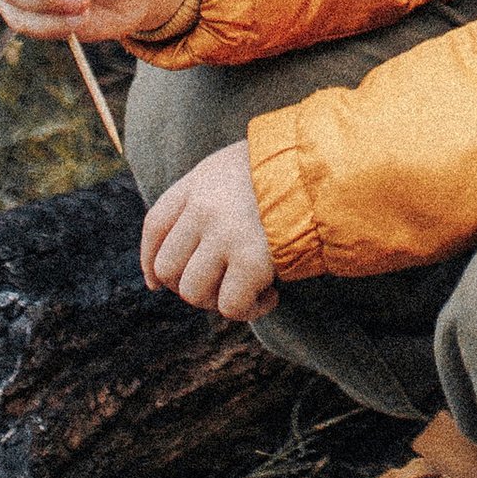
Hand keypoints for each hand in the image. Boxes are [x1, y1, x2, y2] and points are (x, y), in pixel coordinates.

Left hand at [140, 142, 278, 320]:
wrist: (326, 169)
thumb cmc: (290, 171)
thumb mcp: (239, 168)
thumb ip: (213, 196)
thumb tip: (193, 250)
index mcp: (200, 181)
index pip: (155, 225)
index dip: (150, 260)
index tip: (157, 282)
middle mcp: (204, 208)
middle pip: (167, 267)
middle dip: (187, 285)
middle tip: (220, 283)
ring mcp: (225, 235)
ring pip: (193, 292)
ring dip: (217, 300)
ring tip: (246, 288)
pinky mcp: (251, 261)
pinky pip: (231, 306)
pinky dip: (249, 310)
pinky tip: (269, 295)